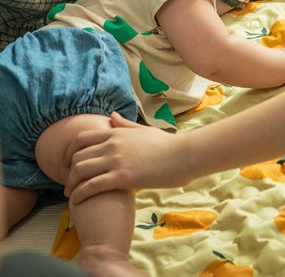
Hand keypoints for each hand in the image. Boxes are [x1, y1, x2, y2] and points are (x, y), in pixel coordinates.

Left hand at [64, 113, 191, 203]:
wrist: (184, 155)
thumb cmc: (168, 144)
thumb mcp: (144, 130)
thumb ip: (125, 125)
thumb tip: (111, 115)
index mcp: (117, 133)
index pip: (81, 139)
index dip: (69, 152)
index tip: (68, 164)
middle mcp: (112, 144)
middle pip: (77, 156)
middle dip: (67, 171)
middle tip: (68, 183)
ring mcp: (116, 160)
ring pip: (80, 170)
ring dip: (71, 184)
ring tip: (71, 195)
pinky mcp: (122, 177)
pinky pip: (91, 186)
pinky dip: (80, 194)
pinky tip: (78, 202)